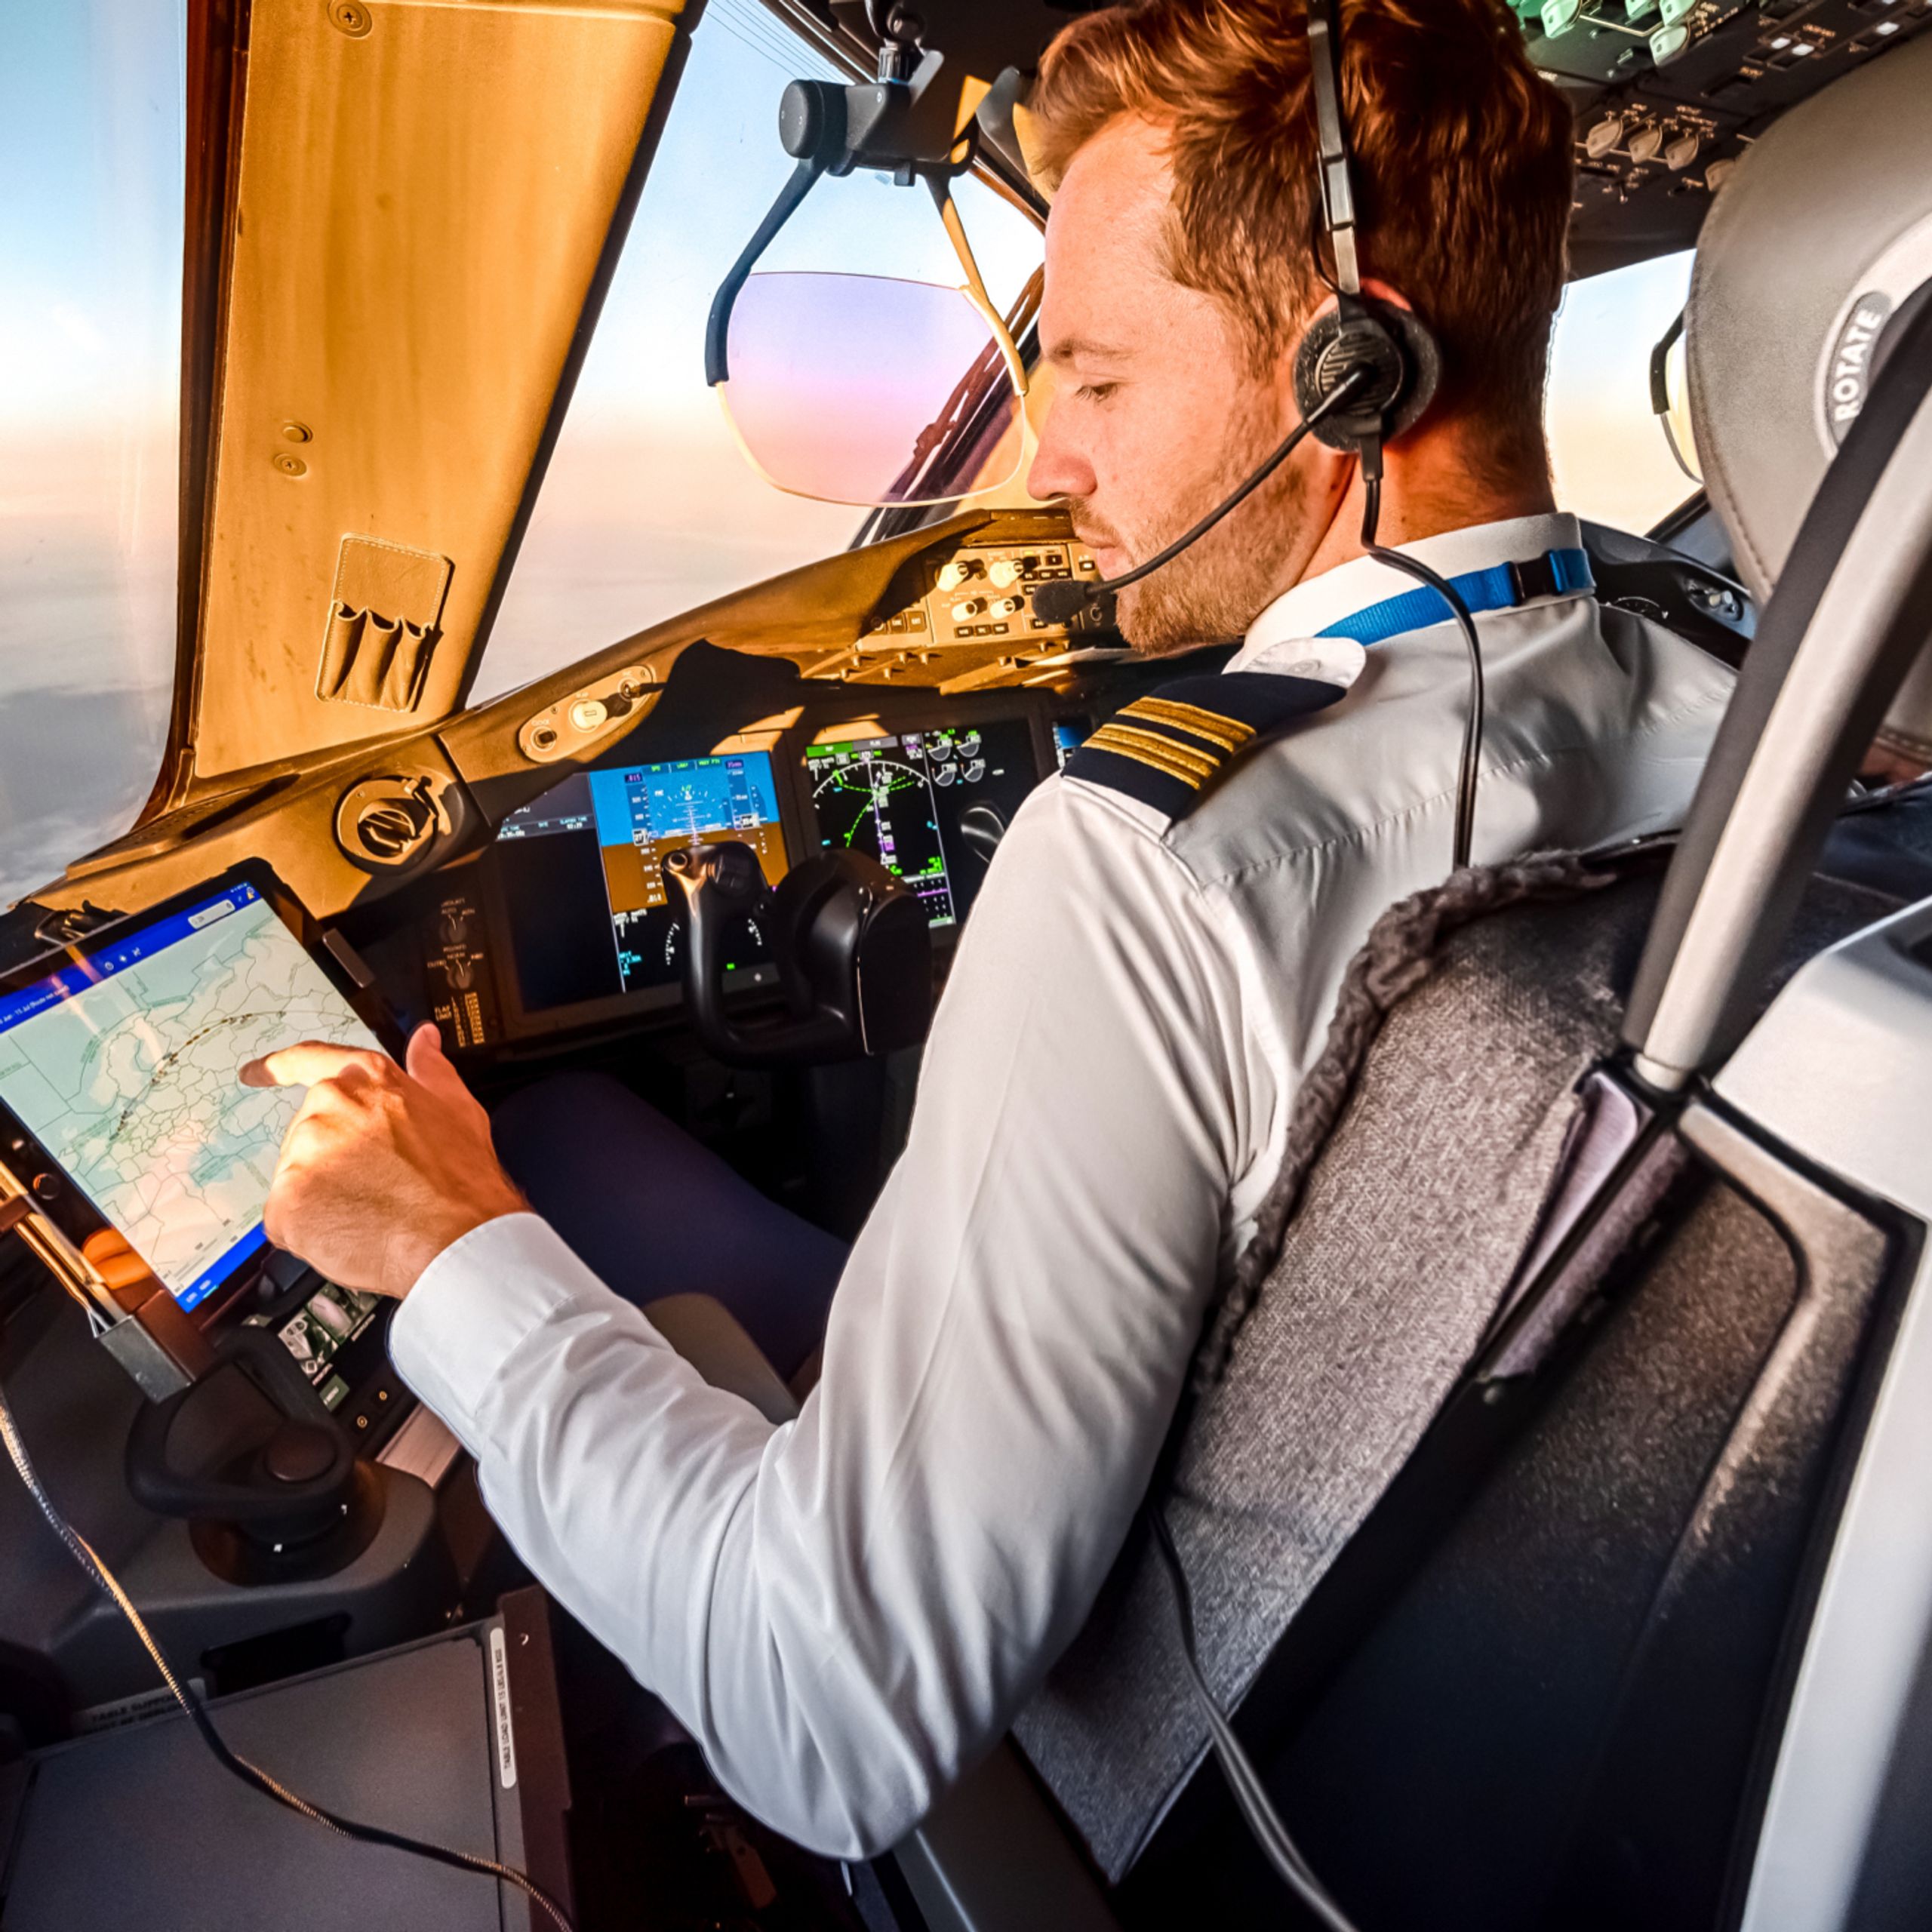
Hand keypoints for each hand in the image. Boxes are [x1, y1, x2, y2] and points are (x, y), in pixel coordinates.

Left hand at [240, 1023, 525, 1298]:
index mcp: (368, 1080)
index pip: (308, 1060)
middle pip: (308, 1134)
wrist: (456, 1238)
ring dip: (323, 1198)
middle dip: (332, 1161)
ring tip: (369, 1213)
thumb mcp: (458, 1109)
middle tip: (371, 1187)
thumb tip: (423, 1041)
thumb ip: (432, 1069)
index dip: (277, 1068)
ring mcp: (304, 1152)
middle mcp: (330, 1106)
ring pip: (298, 1179)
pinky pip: (285, 1219)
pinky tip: (349, 1234)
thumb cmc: (463, 1181)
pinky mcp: (287, 1200)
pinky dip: (310, 1232)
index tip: (256, 1073)